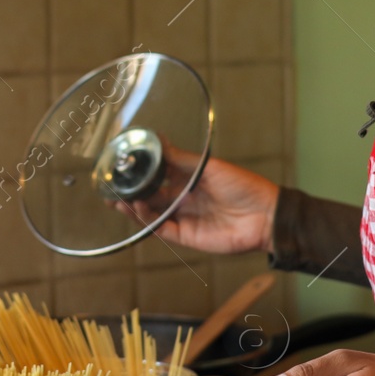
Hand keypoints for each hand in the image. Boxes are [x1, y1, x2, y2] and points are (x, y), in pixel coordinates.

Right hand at [114, 148, 278, 254]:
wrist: (265, 215)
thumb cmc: (243, 186)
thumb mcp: (209, 167)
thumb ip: (181, 159)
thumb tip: (159, 140)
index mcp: (189, 179)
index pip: (158, 175)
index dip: (139, 172)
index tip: (121, 166)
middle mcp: (183, 198)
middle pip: (150, 196)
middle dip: (129, 192)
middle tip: (109, 188)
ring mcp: (184, 217)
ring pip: (151, 214)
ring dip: (133, 208)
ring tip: (115, 200)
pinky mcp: (186, 235)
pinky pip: (161, 229)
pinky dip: (147, 221)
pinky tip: (136, 209)